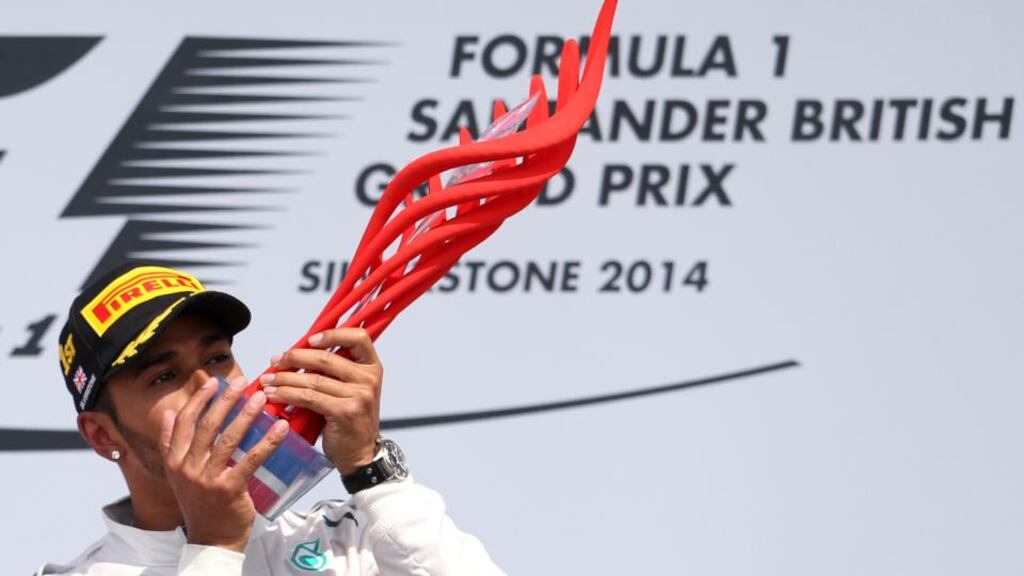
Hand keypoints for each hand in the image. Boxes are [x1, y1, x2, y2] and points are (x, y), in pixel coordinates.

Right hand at [159, 376, 289, 552]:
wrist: (211, 539)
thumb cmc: (200, 502)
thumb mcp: (178, 474)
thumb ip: (170, 444)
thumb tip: (170, 412)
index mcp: (174, 461)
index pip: (184, 422)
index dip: (199, 399)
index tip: (213, 382)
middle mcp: (187, 468)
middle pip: (206, 425)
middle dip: (225, 399)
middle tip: (242, 381)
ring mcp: (207, 479)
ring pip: (228, 439)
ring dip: (246, 414)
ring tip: (261, 397)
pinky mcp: (229, 489)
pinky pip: (251, 460)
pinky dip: (267, 441)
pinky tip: (280, 428)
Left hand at [259, 328, 382, 474]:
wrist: (360, 453)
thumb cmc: (350, 419)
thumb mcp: (351, 389)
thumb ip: (335, 371)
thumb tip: (299, 352)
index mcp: (372, 367)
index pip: (358, 337)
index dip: (333, 334)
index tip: (310, 340)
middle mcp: (368, 379)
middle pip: (326, 358)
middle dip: (295, 357)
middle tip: (276, 361)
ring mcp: (359, 395)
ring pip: (312, 379)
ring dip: (284, 379)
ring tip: (268, 380)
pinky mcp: (344, 412)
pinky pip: (309, 398)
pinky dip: (287, 395)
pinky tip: (274, 395)